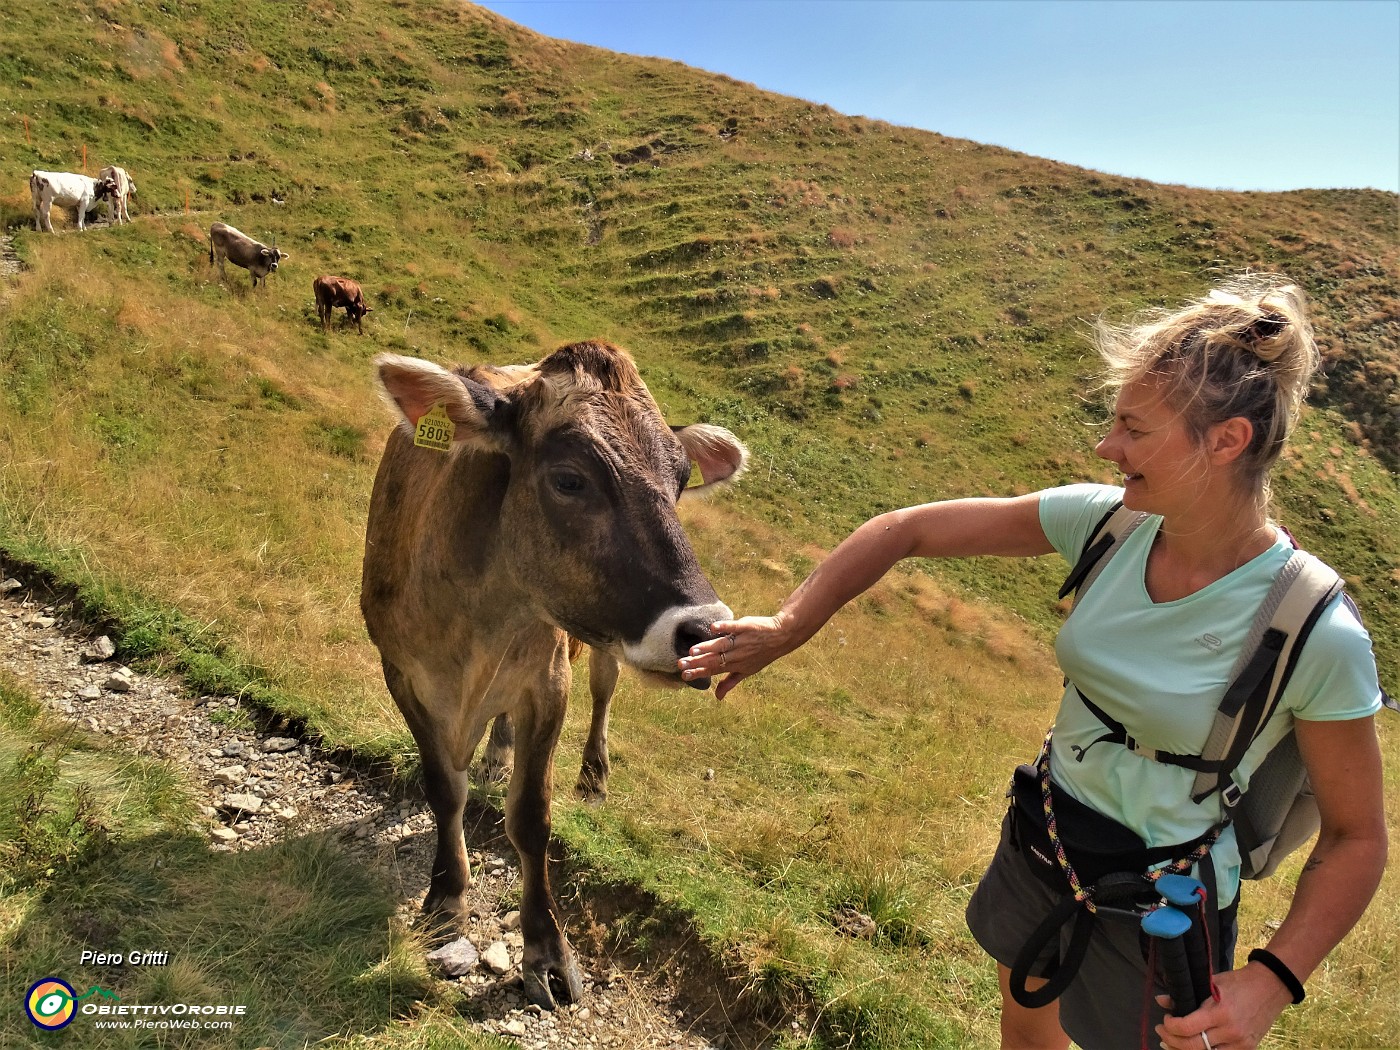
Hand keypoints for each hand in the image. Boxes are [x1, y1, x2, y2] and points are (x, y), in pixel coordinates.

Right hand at [676, 614, 790, 699]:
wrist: (781, 637)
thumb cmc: (762, 655)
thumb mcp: (747, 671)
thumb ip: (730, 682)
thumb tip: (718, 698)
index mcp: (736, 665)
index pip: (714, 669)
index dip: (700, 672)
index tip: (684, 675)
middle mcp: (737, 654)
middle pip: (715, 659)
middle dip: (697, 662)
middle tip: (681, 664)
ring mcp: (741, 640)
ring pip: (722, 645)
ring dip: (707, 648)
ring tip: (692, 650)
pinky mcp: (746, 626)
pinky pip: (734, 627)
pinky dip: (724, 627)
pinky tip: (713, 628)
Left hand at [1154, 962, 1291, 1049]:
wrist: (1271, 987)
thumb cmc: (1238, 982)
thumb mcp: (1211, 982)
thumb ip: (1187, 993)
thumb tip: (1161, 1000)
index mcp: (1220, 1012)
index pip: (1186, 1028)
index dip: (1170, 1027)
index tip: (1165, 1020)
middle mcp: (1230, 1031)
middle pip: (1193, 1046)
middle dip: (1172, 1041)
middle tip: (1162, 1033)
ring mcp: (1240, 1043)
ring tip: (1172, 1044)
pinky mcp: (1248, 1049)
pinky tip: (1194, 1047)